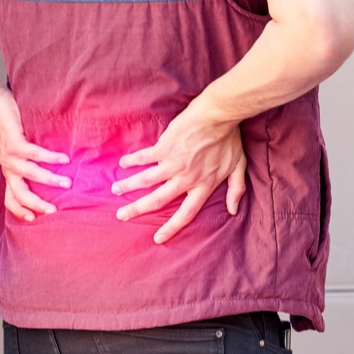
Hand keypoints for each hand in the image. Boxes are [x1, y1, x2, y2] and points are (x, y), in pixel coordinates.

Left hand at [0, 89, 71, 221]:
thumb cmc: (15, 129)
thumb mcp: (20, 152)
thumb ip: (31, 165)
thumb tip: (55, 175)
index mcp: (10, 173)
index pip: (11, 198)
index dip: (20, 211)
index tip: (34, 219)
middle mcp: (9, 168)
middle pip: (20, 194)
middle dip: (37, 204)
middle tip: (54, 210)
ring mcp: (10, 157)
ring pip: (30, 175)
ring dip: (49, 180)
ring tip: (67, 183)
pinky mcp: (14, 143)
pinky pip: (34, 154)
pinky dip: (50, 158)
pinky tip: (64, 159)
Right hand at [111, 101, 246, 243]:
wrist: (218, 115)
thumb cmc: (230, 139)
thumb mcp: (238, 167)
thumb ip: (236, 190)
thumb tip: (232, 210)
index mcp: (202, 186)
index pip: (186, 214)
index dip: (171, 228)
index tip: (157, 239)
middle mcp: (185, 179)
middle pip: (157, 201)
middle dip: (137, 210)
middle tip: (121, 216)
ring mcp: (173, 163)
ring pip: (146, 180)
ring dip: (128, 186)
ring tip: (115, 191)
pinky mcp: (164, 147)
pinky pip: (144, 157)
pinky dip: (132, 161)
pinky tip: (122, 163)